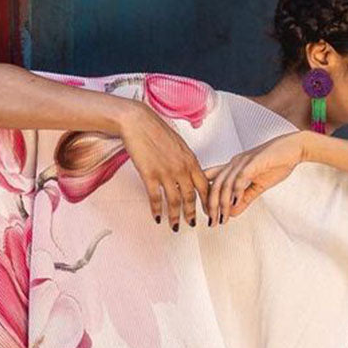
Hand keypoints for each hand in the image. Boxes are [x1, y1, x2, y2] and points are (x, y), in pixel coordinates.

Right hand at [118, 102, 211, 228]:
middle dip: (192, 214)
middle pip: (190, 198)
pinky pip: (155, 198)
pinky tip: (157, 217)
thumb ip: (187, 162)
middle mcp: (181, 169)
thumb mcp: (180, 146)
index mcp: (191, 161)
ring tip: (175, 226)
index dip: (208, 202)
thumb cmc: (157, 130)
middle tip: (193, 224)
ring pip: (174, 201)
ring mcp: (165, 173)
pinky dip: (157, 210)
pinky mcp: (149, 175)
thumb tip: (191, 175)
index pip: (205, 187)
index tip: (209, 211)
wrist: (138, 121)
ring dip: (175, 217)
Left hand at [202, 132, 305, 226]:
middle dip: (212, 206)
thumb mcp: (258, 186)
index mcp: (233, 167)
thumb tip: (232, 212)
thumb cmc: (277, 164)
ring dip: (223, 203)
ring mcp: (244, 162)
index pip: (213, 183)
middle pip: (215, 185)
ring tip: (223, 217)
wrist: (294, 149)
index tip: (209, 216)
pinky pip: (241, 176)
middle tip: (212, 222)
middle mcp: (235, 163)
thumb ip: (245, 198)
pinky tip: (235, 202)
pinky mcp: (255, 161)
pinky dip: (237, 190)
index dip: (208, 199)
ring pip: (226, 183)